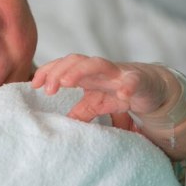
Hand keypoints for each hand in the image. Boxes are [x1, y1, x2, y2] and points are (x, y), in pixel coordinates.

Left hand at [32, 55, 185, 159]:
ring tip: (68, 82)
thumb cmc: (118, 92)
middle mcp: (100, 69)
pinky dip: (128, 85)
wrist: (151, 88)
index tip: (34, 84)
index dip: (49, 72)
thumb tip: (58, 125)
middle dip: (60, 71)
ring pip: (99, 64)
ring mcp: (119, 73)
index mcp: (87, 73)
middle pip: (77, 61)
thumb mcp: (95, 104)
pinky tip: (122, 93)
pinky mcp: (139, 81)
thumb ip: (78, 111)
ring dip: (82, 71)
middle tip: (48, 88)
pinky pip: (133, 81)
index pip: (64, 66)